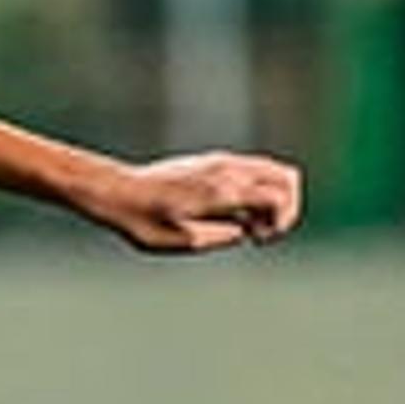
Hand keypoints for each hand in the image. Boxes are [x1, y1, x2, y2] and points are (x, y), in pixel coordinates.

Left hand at [94, 152, 302, 253]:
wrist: (117, 190)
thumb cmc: (141, 220)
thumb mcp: (177, 241)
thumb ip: (216, 237)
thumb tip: (244, 232)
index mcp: (220, 191)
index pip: (278, 195)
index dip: (283, 221)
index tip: (259, 240)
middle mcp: (226, 170)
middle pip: (287, 177)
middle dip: (287, 208)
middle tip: (262, 234)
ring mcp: (221, 162)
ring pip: (273, 171)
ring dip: (274, 199)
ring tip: (249, 226)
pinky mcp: (213, 162)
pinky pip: (253, 171)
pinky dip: (258, 191)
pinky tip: (234, 214)